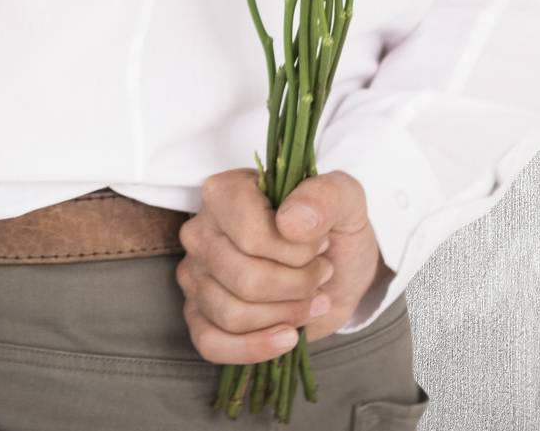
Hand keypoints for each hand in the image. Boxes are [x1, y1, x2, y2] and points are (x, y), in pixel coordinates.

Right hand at [177, 168, 387, 362]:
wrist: (336, 267)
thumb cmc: (332, 227)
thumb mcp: (345, 200)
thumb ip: (325, 197)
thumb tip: (291, 223)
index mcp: (226, 191)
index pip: (251, 236)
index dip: (296, 253)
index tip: (322, 246)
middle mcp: (200, 230)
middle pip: (245, 279)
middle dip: (297, 287)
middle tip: (321, 275)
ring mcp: (195, 274)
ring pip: (233, 314)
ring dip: (285, 315)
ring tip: (311, 299)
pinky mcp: (199, 313)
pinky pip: (211, 344)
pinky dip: (255, 348)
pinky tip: (288, 337)